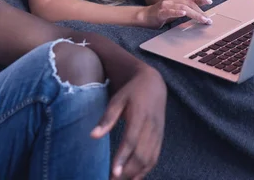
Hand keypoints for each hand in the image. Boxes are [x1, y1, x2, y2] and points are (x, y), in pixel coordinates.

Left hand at [91, 65, 166, 179]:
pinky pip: (155, 158)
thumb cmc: (131, 92)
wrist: (154, 84)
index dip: (123, 158)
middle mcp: (151, 127)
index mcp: (140, 116)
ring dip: (135, 174)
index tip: (113, 172)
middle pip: (141, 155)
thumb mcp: (117, 100)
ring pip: (149, 159)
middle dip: (127, 172)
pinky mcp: (160, 138)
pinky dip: (145, 170)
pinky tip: (134, 178)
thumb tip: (93, 136)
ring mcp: (158, 134)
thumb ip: (107, 118)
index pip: (131, 141)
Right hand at [141, 0, 212, 27]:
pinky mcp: (160, 12)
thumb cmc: (165, 10)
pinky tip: (183, 14)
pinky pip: (170, 12)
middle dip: (200, 10)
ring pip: (183, 8)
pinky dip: (177, 12)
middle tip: (208, 18)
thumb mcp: (179, 4)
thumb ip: (192, 1)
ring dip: (195, 14)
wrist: (147, 16)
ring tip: (203, 20)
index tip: (209, 0)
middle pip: (189, 1)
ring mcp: (165, 3)